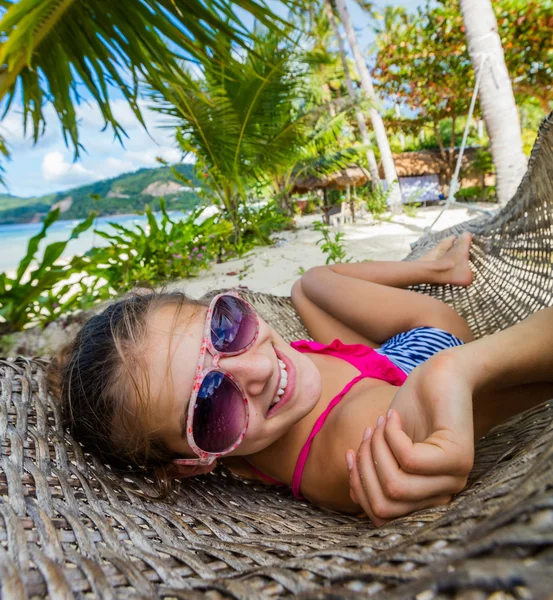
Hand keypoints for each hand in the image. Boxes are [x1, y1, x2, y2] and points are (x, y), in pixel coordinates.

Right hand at [347, 350, 474, 525]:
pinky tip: (393, 416)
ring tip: (380, 423)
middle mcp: (442, 495)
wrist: (439, 376)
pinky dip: (391, 435)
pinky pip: (410, 459)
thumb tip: (356, 495)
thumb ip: (374, 474)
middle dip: (363, 467)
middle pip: (385, 505)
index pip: (381, 516)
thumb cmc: (411, 410)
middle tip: (367, 434)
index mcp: (424, 497)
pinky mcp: (458, 457)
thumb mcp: (384, 446)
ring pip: (396, 486)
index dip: (358, 486)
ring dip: (377, 449)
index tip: (351, 453)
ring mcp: (454, 478)